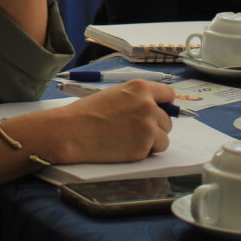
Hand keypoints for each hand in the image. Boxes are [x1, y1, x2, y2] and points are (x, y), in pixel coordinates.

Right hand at [52, 79, 174, 164]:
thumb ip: (136, 99)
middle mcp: (148, 106)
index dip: (164, 105)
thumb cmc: (87, 112)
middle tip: (133, 130)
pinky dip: (142, 152)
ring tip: (127, 139)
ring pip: (163, 138)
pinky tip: (123, 146)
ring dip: (151, 141)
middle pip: (167, 120)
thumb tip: (155, 109)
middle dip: (155, 126)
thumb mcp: (114, 94)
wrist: (71, 131)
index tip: (160, 111)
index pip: (168, 94)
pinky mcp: (143, 147)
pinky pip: (153, 151)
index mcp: (140, 88)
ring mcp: (148, 127)